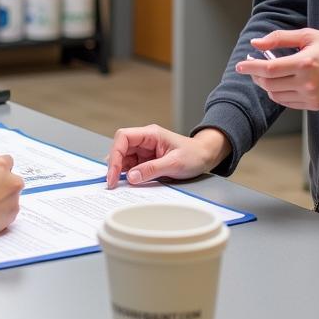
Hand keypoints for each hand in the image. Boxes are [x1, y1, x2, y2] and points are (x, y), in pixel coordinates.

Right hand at [105, 124, 229, 188]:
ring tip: (118, 185)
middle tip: (113, 183)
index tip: (114, 173)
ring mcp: (145, 150)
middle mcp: (145, 140)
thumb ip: (151, 169)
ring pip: (124, 158)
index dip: (115, 154)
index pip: (124, 137)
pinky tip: (127, 182)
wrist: (206, 157)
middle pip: (121, 148)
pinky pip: (132, 166)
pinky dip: (127, 174)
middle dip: (115, 165)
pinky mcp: (146, 160)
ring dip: (120, 171)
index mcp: (150, 134)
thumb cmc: (194, 155)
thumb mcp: (174, 164)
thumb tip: (131, 177)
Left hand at [235, 29, 318, 110]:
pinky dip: (279, 93)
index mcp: (305, 63)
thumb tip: (256, 43)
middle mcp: (307, 83)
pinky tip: (280, 82)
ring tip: (266, 73)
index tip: (240, 65)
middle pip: (269, 84)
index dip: (251, 67)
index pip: (269, 69)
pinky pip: (287, 102)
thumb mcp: (308, 35)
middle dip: (256, 75)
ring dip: (266, 85)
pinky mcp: (315, 105)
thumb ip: (280, 38)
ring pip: (276, 95)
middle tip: (252, 66)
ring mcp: (311, 97)